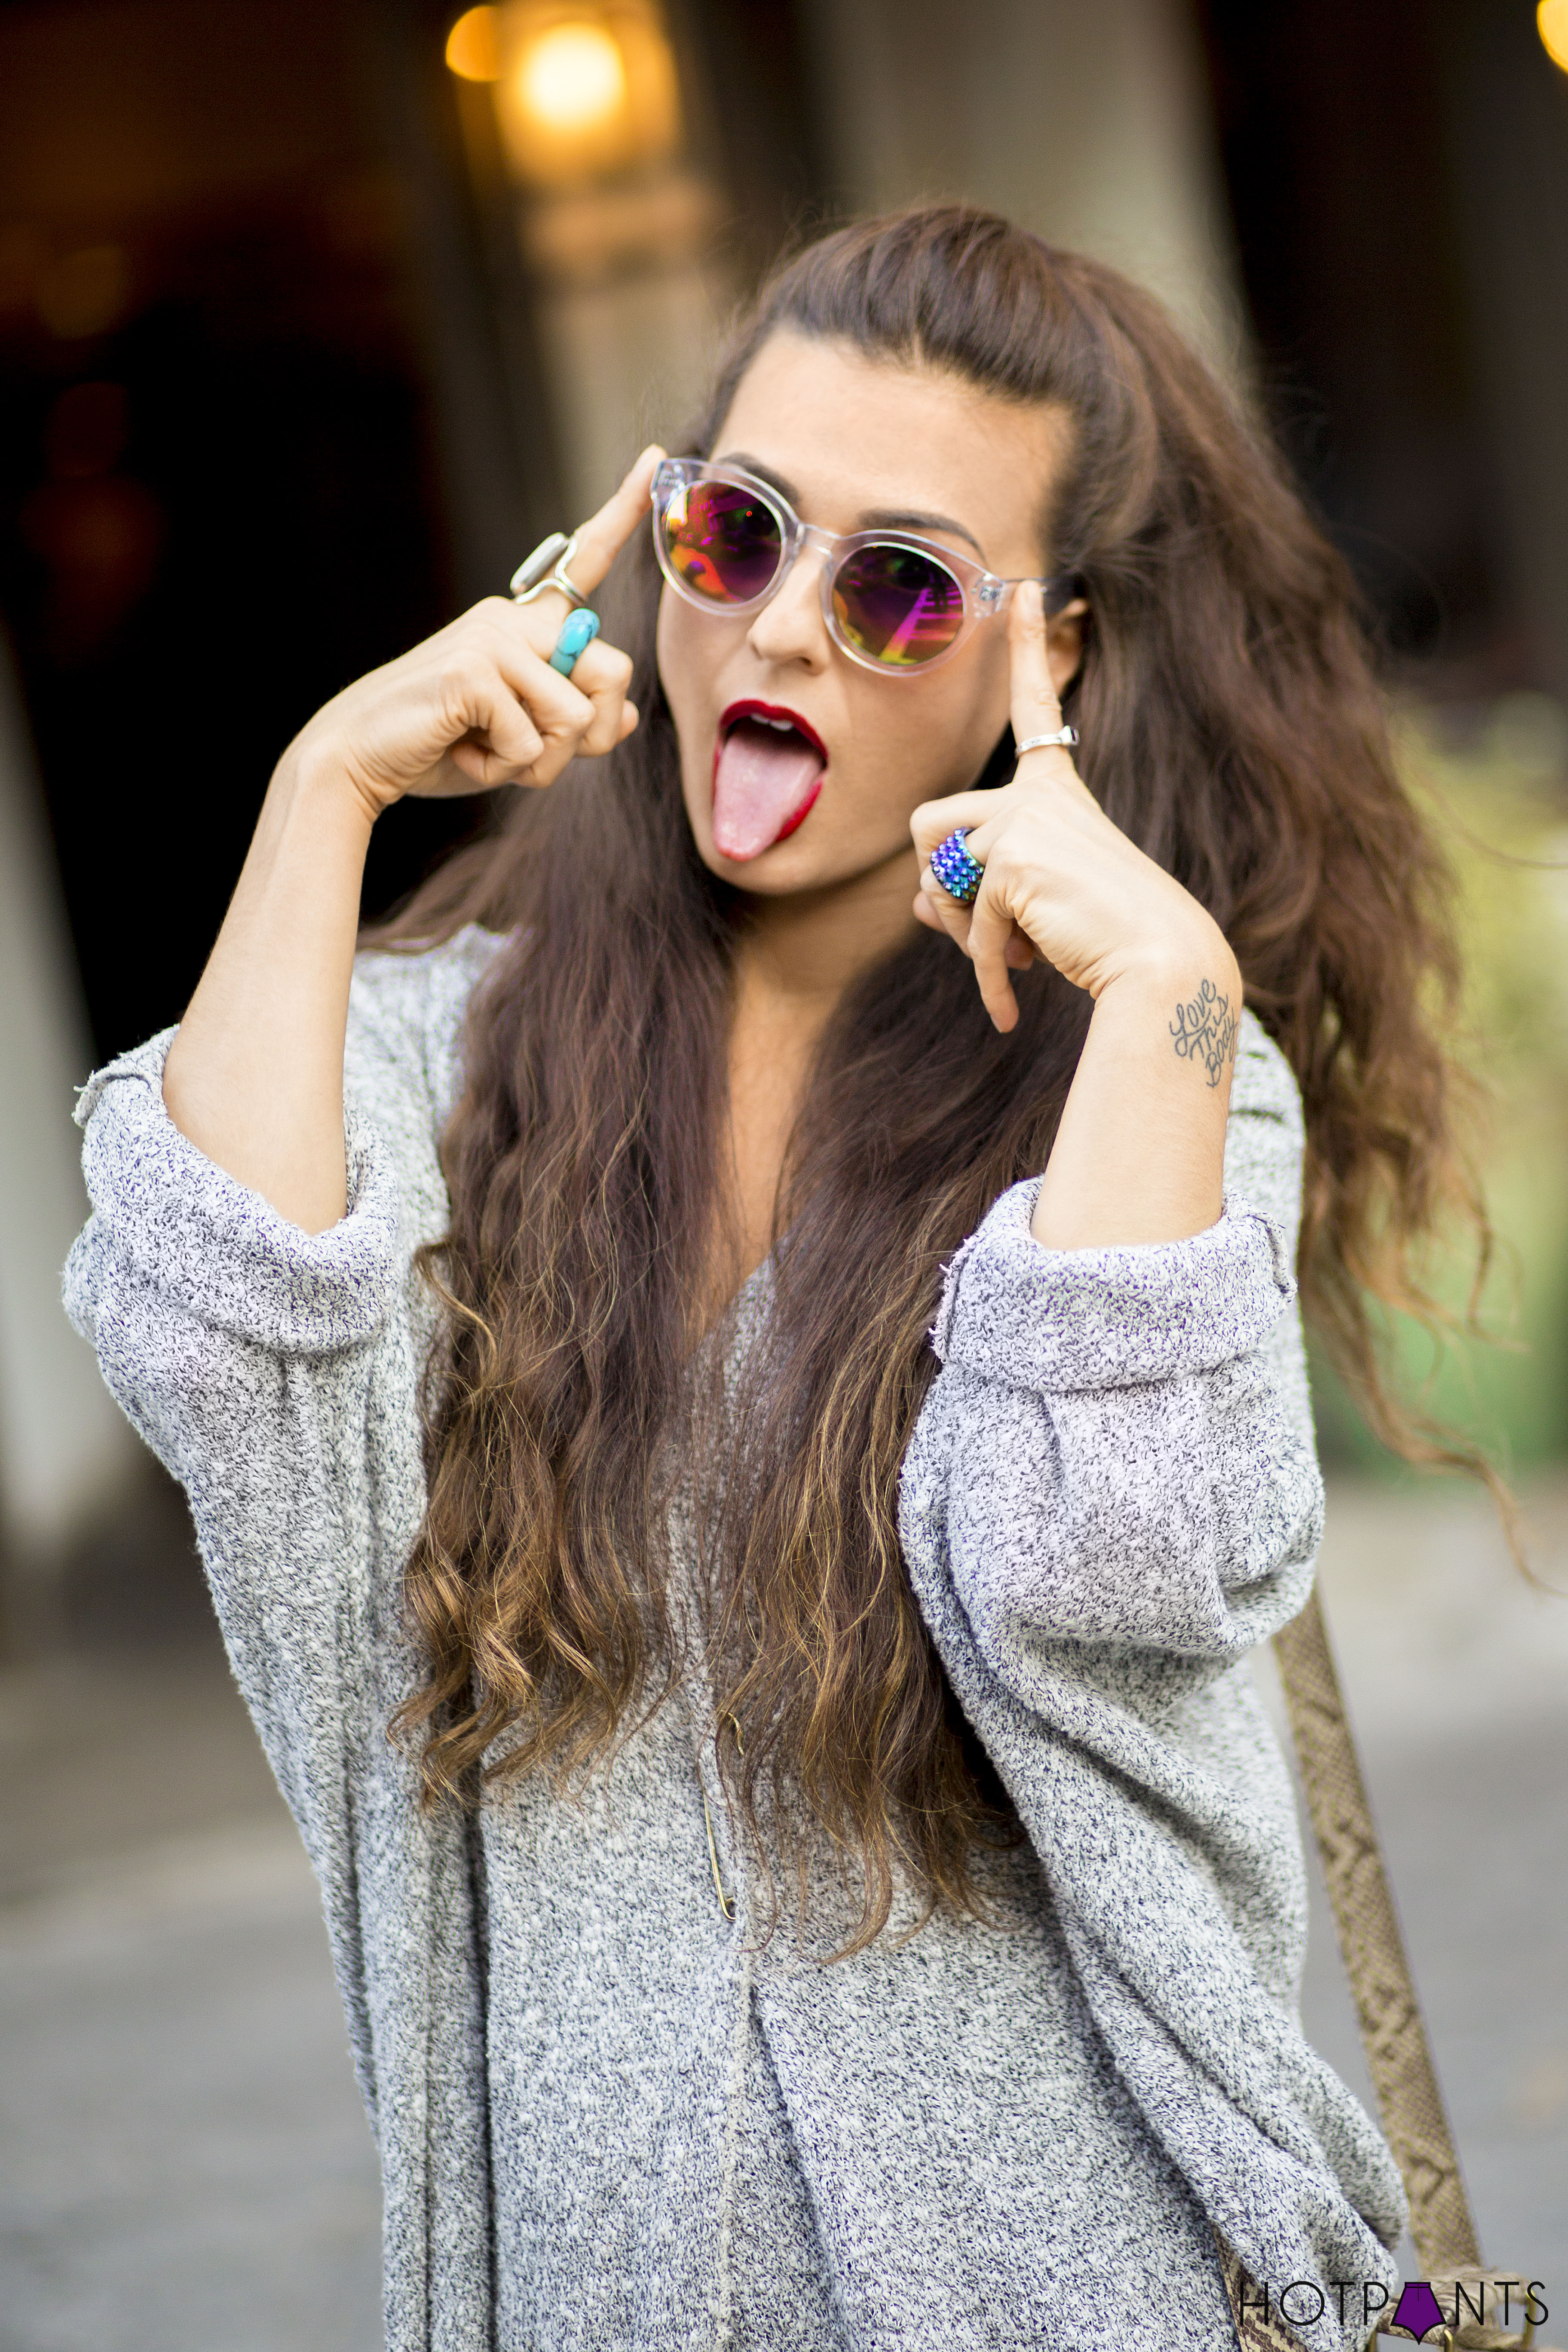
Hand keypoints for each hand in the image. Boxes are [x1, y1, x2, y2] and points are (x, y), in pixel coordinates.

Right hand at [281, 445, 664, 823]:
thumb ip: (571, 720)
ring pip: (577, 715)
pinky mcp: (472, 669)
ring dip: (542, 761)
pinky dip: (503, 769)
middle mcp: (512, 619)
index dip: (623, 512)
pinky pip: (531, 740)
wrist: (359, 756)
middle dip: (590, 737)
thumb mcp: (520, 738)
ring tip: (490, 754)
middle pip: (614, 671)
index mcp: (524, 624)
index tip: (655, 458)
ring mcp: (490, 639)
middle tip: (534, 756)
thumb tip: (622, 714)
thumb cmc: (441, 744)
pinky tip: (463, 753)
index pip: (583, 561)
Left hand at [910, 581, 1234, 1031]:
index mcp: (1055, 791)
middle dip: (937, 889)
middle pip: (927, 825)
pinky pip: (966, 923)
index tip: (1028, 589)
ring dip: (957, 930)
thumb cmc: (1101, 938)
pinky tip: (1007, 1010)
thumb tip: (918, 898)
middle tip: (985, 936)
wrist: (1158, 966)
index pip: (1036, 709)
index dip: (1030, 649)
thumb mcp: (1024, 907)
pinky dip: (982, 975)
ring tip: (1010, 958)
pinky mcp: (1014, 859)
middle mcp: (1039, 793)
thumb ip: (967, 891)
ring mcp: (1026, 820)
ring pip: (933, 873)